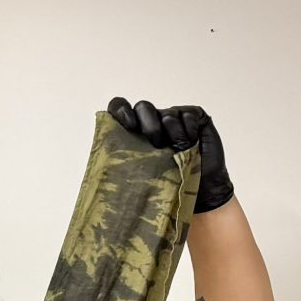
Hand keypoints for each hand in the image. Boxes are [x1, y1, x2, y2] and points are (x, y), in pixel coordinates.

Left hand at [108, 99, 232, 213]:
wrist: (200, 193)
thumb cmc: (168, 186)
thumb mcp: (138, 176)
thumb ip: (122, 159)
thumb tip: (101, 156)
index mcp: (134, 131)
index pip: (119, 108)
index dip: (121, 110)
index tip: (127, 125)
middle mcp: (152, 121)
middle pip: (143, 107)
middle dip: (149, 126)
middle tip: (157, 146)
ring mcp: (174, 117)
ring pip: (167, 114)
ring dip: (174, 136)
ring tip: (179, 153)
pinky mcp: (195, 117)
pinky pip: (188, 115)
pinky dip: (190, 130)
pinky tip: (193, 144)